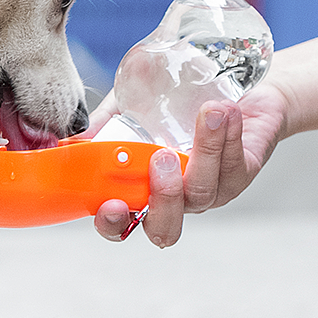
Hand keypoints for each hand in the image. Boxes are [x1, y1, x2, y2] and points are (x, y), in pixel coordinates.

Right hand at [91, 82, 288, 245]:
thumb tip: (76, 138)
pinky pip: (233, 165)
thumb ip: (104, 123)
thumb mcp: (129, 108)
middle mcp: (174, 200)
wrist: (229, 88)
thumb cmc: (172, 105)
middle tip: (161, 159)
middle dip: (163, 199)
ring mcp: (209, 191)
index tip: (112, 204)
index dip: (112, 224)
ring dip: (205, 152)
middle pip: (165, 229)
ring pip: (202, 192)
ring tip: (207, 113)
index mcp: (141, 190)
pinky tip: (224, 110)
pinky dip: (229, 135)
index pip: (120, 225)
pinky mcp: (241, 174)